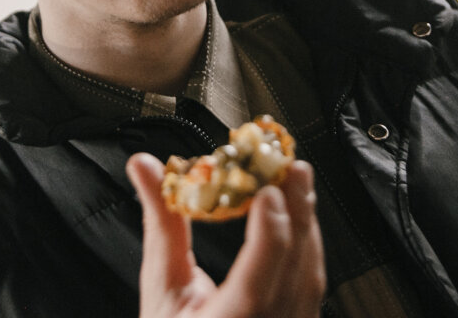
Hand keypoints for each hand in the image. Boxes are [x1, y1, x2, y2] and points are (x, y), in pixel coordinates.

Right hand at [126, 153, 325, 317]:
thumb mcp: (161, 283)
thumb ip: (162, 223)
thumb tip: (145, 167)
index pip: (253, 291)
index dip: (267, 240)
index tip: (266, 193)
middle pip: (293, 275)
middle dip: (295, 213)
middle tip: (289, 167)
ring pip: (310, 278)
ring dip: (306, 225)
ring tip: (295, 182)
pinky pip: (311, 286)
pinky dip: (308, 247)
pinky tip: (300, 218)